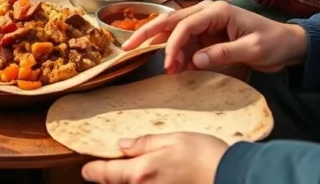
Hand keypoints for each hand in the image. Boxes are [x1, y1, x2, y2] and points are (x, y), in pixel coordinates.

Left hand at [81, 133, 227, 183]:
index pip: (106, 174)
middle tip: (115, 166)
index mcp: (142, 172)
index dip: (93, 170)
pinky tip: (155, 177)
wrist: (233, 177)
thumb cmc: (205, 156)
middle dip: (114, 177)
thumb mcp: (172, 139)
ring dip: (131, 181)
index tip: (86, 168)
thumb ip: (144, 143)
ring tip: (142, 170)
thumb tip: (122, 147)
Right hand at [123, 0, 307, 73]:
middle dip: (147, 34)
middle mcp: (207, 12)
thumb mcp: (252, 50)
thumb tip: (193, 61)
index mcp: (217, 10)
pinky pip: (185, 42)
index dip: (173, 45)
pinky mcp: (207, 34)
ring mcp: (205, 22)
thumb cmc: (273, 43)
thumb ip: (222, 53)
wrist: (289, 44)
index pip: (185, 25)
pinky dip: (177, 54)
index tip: (168, 66)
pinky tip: (175, 68)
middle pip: (170, 21)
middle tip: (126, 47)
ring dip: (164, 49)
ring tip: (164, 69)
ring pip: (174, 31)